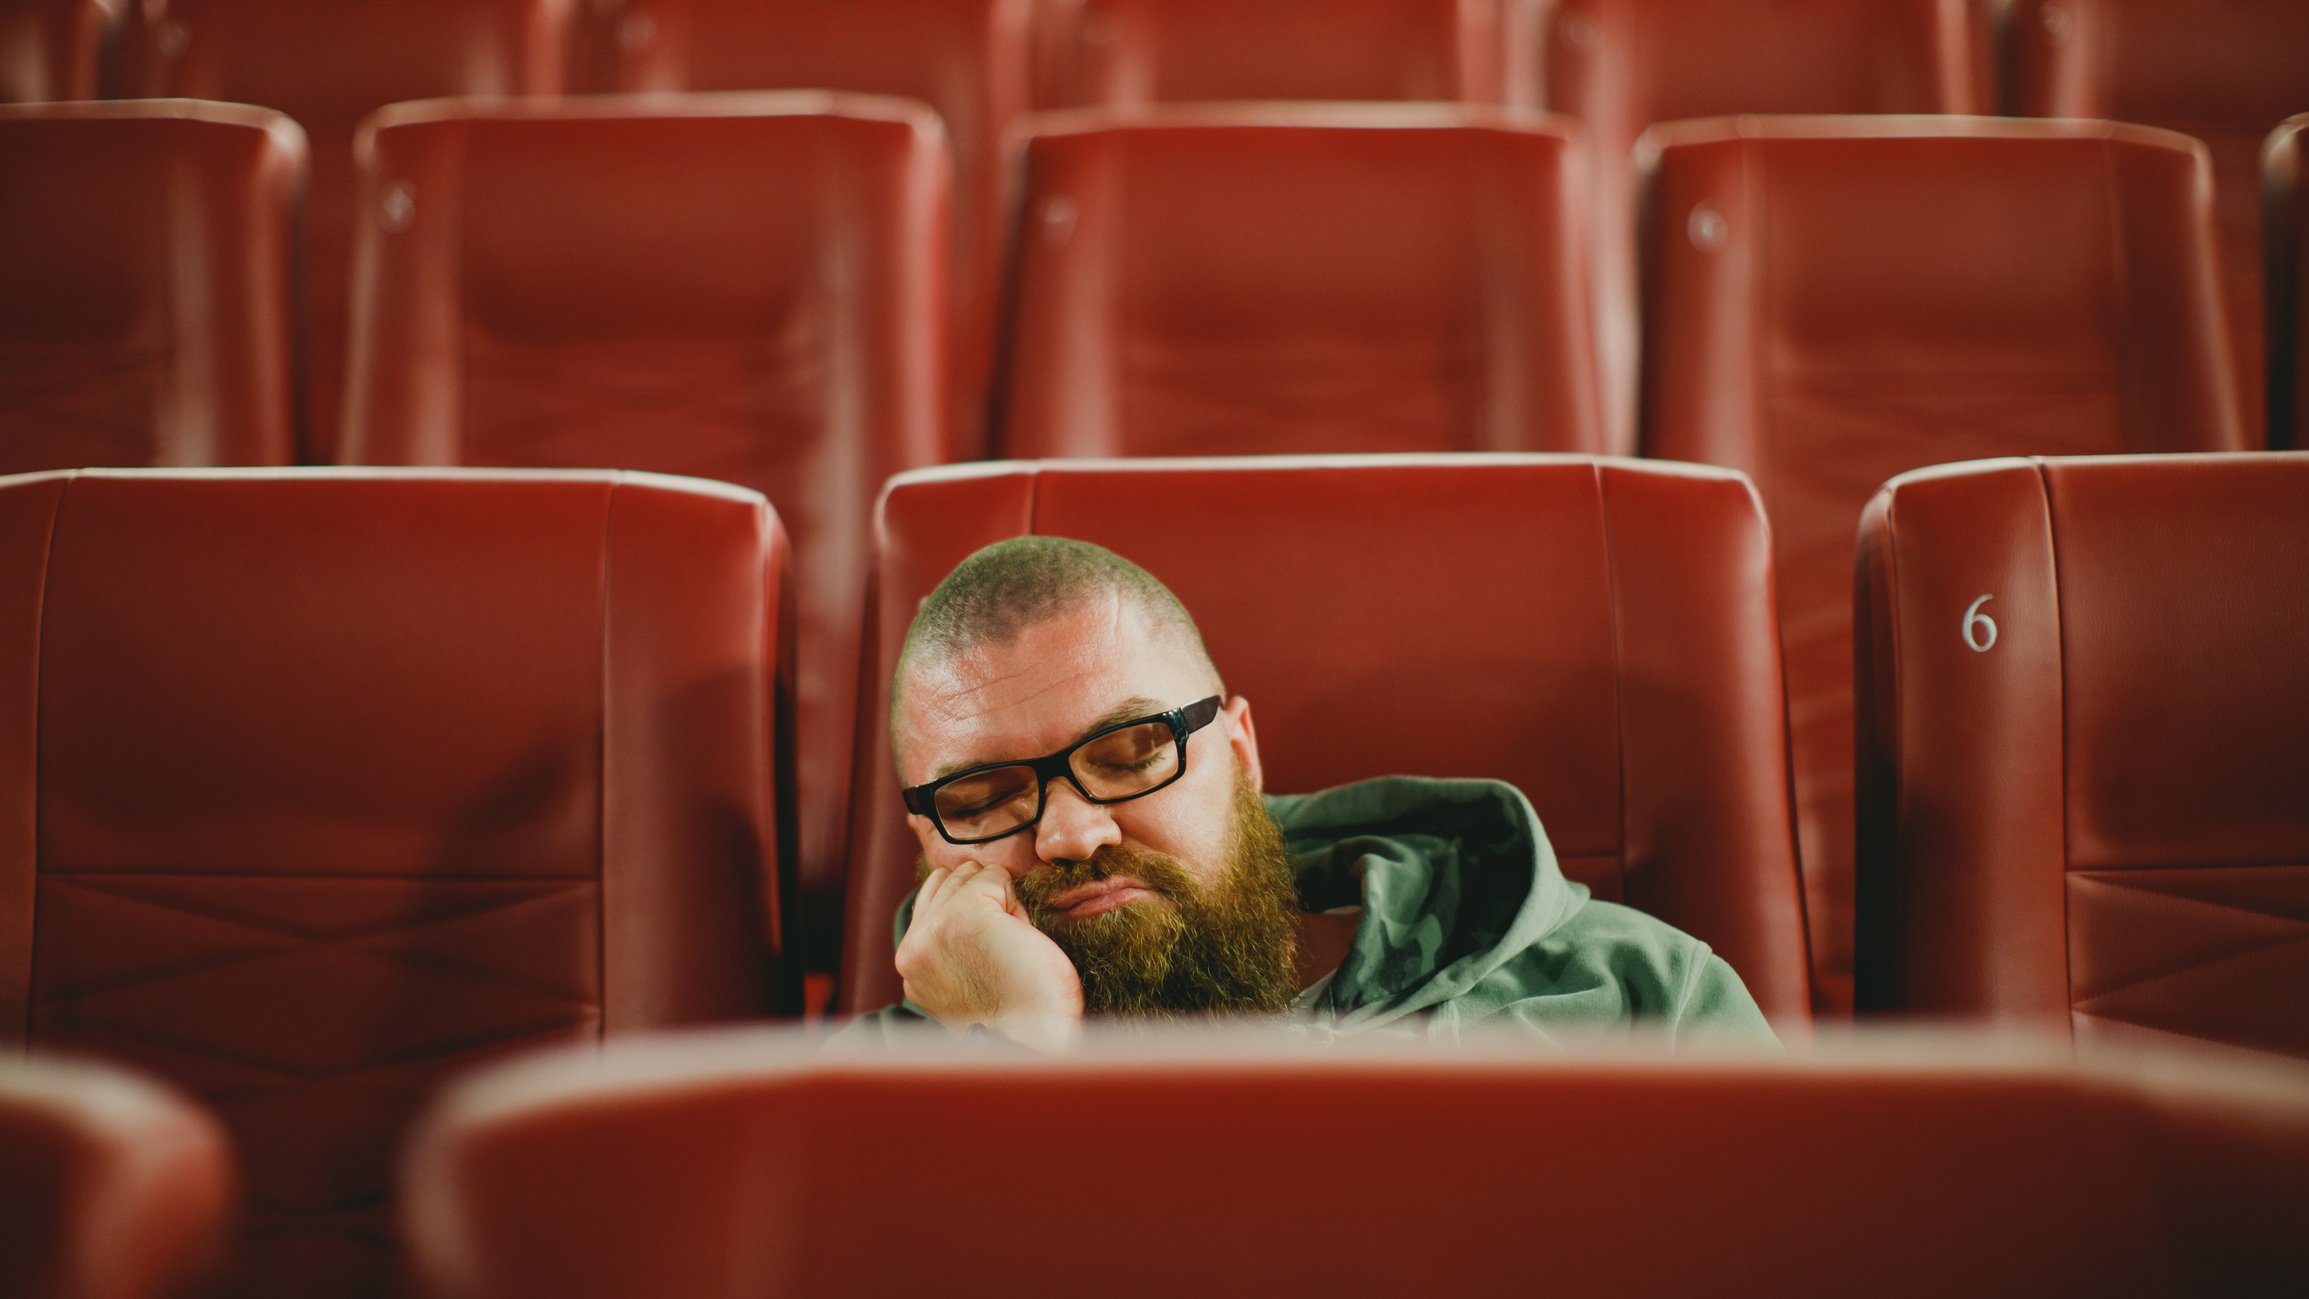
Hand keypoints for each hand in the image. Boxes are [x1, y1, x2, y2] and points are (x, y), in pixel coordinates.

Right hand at [896, 861, 1082, 1051]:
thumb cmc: (1018, 1018)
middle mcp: (914, 945)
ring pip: (970, 874)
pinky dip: (1016, 902)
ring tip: (1009, 945)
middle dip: (985, 904)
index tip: (991, 957)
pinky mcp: (965, 915)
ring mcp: (935, 928)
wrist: (1034, 1043)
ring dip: (998, 901)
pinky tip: (1020, 939)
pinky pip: (996, 877)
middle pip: (950, 880)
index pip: (933, 898)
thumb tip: (962, 894)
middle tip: (1003, 952)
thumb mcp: (963, 979)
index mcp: (910, 964)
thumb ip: (950, 943)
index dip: (975, 915)